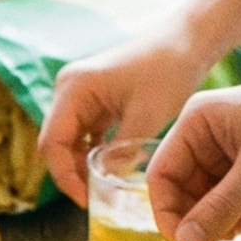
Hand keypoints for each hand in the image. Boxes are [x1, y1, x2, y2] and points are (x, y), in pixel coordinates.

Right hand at [37, 29, 206, 201]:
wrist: (188, 40)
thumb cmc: (169, 69)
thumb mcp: (146, 117)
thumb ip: (121, 155)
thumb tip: (105, 190)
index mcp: (73, 88)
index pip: (52, 143)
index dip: (65, 177)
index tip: (87, 199)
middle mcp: (69, 90)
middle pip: (56, 144)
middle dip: (72, 173)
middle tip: (97, 198)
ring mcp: (80, 95)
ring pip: (69, 142)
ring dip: (83, 165)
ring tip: (106, 186)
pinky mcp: (94, 100)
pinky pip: (84, 135)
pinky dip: (94, 154)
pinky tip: (112, 168)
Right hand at [146, 67, 240, 240]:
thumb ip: (219, 207)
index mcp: (196, 123)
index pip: (160, 177)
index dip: (168, 213)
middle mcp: (207, 139)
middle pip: (182, 195)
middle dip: (204, 219)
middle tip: (232, 232)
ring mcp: (230, 155)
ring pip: (208, 204)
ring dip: (228, 220)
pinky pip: (231, 204)